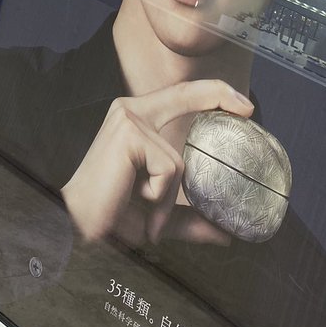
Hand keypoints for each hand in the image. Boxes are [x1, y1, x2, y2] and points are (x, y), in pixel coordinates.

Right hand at [61, 79, 253, 247]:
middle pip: (184, 93)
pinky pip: (169, 171)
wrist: (75, 231)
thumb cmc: (109, 218)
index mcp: (135, 120)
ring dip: (168, 201)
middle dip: (219, 95)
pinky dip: (161, 201)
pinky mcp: (129, 134)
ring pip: (178, 161)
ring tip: (147, 218)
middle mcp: (130, 112)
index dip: (212, 93)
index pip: (179, 96)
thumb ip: (189, 218)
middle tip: (249, 110)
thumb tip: (226, 233)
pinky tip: (138, 208)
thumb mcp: (158, 214)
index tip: (245, 106)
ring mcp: (128, 119)